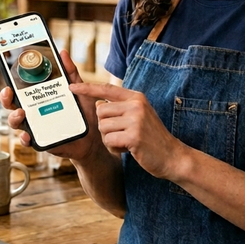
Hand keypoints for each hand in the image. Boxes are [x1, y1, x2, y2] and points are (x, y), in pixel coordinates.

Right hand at [0, 49, 101, 162]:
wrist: (93, 135)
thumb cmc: (83, 111)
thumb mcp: (78, 88)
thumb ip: (70, 72)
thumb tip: (63, 52)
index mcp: (39, 96)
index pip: (20, 88)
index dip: (11, 81)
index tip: (9, 75)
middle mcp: (33, 110)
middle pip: (11, 103)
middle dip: (5, 97)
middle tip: (8, 92)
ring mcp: (35, 125)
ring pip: (15, 121)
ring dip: (13, 117)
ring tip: (21, 112)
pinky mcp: (40, 140)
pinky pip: (27, 140)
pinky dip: (25, 138)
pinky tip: (28, 135)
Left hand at [69, 82, 184, 180]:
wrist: (173, 156)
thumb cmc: (152, 138)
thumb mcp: (138, 116)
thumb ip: (120, 108)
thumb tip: (98, 104)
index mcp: (136, 97)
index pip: (107, 88)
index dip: (87, 88)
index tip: (72, 87)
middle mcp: (136, 105)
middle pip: (100, 111)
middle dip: (105, 127)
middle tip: (121, 134)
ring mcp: (136, 120)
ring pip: (102, 127)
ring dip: (110, 139)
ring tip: (126, 142)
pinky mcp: (134, 136)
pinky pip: (109, 140)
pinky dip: (115, 148)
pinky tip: (128, 149)